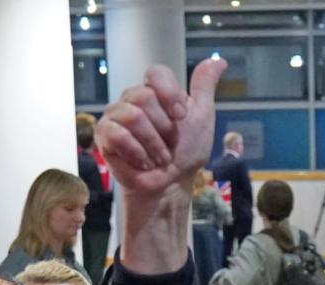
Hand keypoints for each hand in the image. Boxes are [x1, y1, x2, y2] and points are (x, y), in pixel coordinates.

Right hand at [96, 61, 226, 198]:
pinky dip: (138, 153)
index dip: (171, 95)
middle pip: (144, 97)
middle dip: (164, 128)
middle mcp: (132, 99)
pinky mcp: (104, 135)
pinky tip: (144, 162)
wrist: (172, 184)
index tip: (181, 117)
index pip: (156, 73)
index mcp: (155, 91)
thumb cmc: (185, 152)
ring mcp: (116, 116)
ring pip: (133, 116)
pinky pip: (119, 135)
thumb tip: (219, 61)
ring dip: (154, 144)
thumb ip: (204, 88)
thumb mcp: (201, 118)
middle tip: (169, 144)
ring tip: (159, 157)